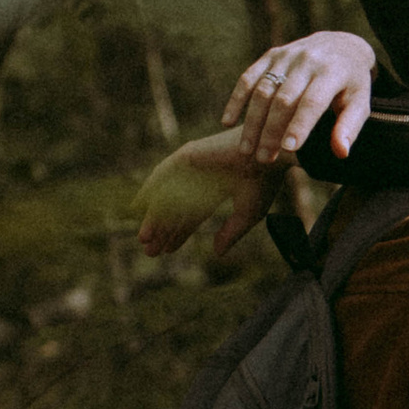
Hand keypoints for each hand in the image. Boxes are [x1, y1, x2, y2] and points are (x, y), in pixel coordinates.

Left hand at [137, 128, 280, 260]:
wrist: (269, 157)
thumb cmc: (264, 183)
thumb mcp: (247, 215)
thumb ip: (230, 233)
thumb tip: (217, 253)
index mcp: (220, 187)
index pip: (195, 214)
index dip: (182, 232)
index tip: (168, 250)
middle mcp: (205, 176)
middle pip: (179, 208)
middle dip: (165, 230)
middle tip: (151, 251)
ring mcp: (195, 165)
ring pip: (170, 195)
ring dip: (156, 217)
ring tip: (144, 240)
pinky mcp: (187, 155)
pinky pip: (163, 175)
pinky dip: (150, 191)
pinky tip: (139, 208)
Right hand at [228, 30, 377, 166]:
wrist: (341, 45)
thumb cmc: (352, 84)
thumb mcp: (360, 103)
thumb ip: (349, 128)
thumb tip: (340, 153)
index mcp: (332, 72)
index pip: (311, 101)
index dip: (299, 125)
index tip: (287, 149)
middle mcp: (307, 60)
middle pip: (283, 99)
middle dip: (271, 131)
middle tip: (263, 159)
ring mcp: (286, 56)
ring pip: (263, 90)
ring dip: (252, 121)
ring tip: (246, 150)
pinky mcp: (271, 55)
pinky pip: (249, 77)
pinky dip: (236, 99)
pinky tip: (228, 122)